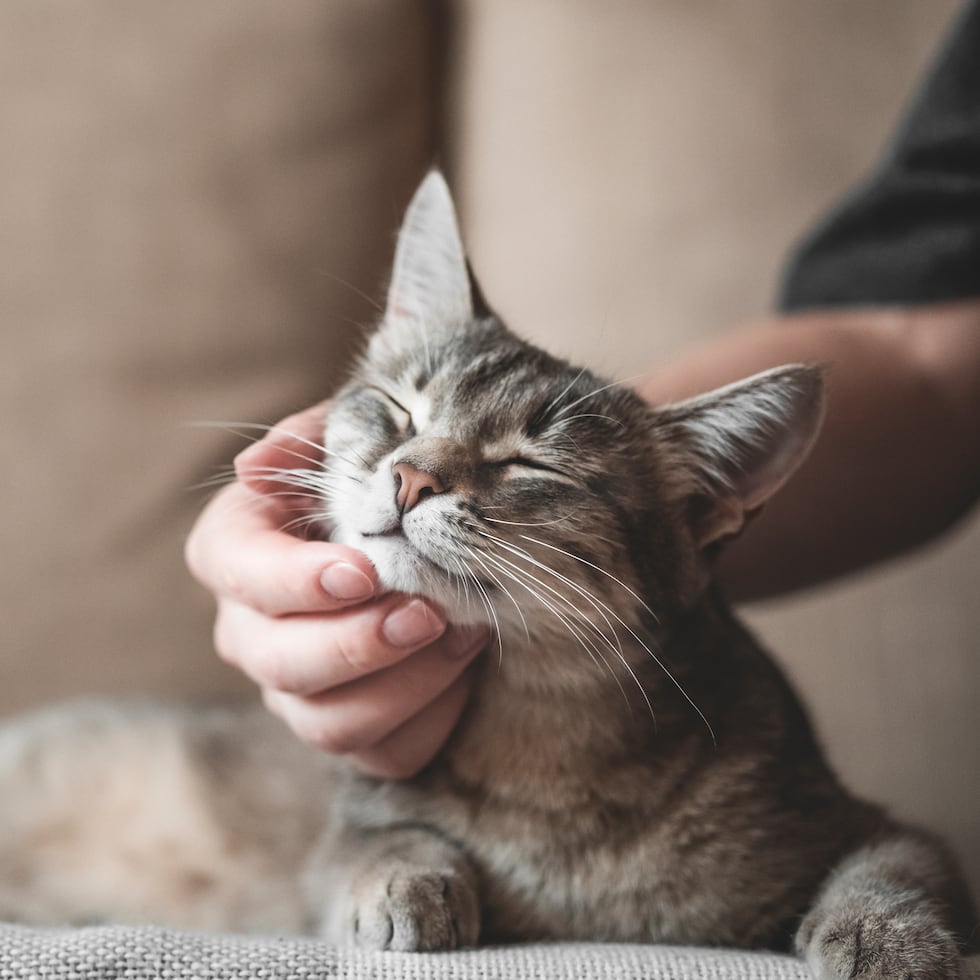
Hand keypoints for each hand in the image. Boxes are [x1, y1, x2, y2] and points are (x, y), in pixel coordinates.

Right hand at [185, 403, 488, 777]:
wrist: (425, 536)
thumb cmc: (374, 482)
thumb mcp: (347, 440)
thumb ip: (306, 438)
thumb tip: (252, 468)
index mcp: (236, 551)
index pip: (235, 572)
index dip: (292, 580)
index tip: (363, 571)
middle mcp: (251, 630)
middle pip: (279, 663)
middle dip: (359, 643)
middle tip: (428, 613)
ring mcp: (295, 691)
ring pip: (329, 723)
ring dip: (405, 684)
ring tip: (464, 633)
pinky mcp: (350, 730)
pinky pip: (383, 754)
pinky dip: (431, 718)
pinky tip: (466, 670)